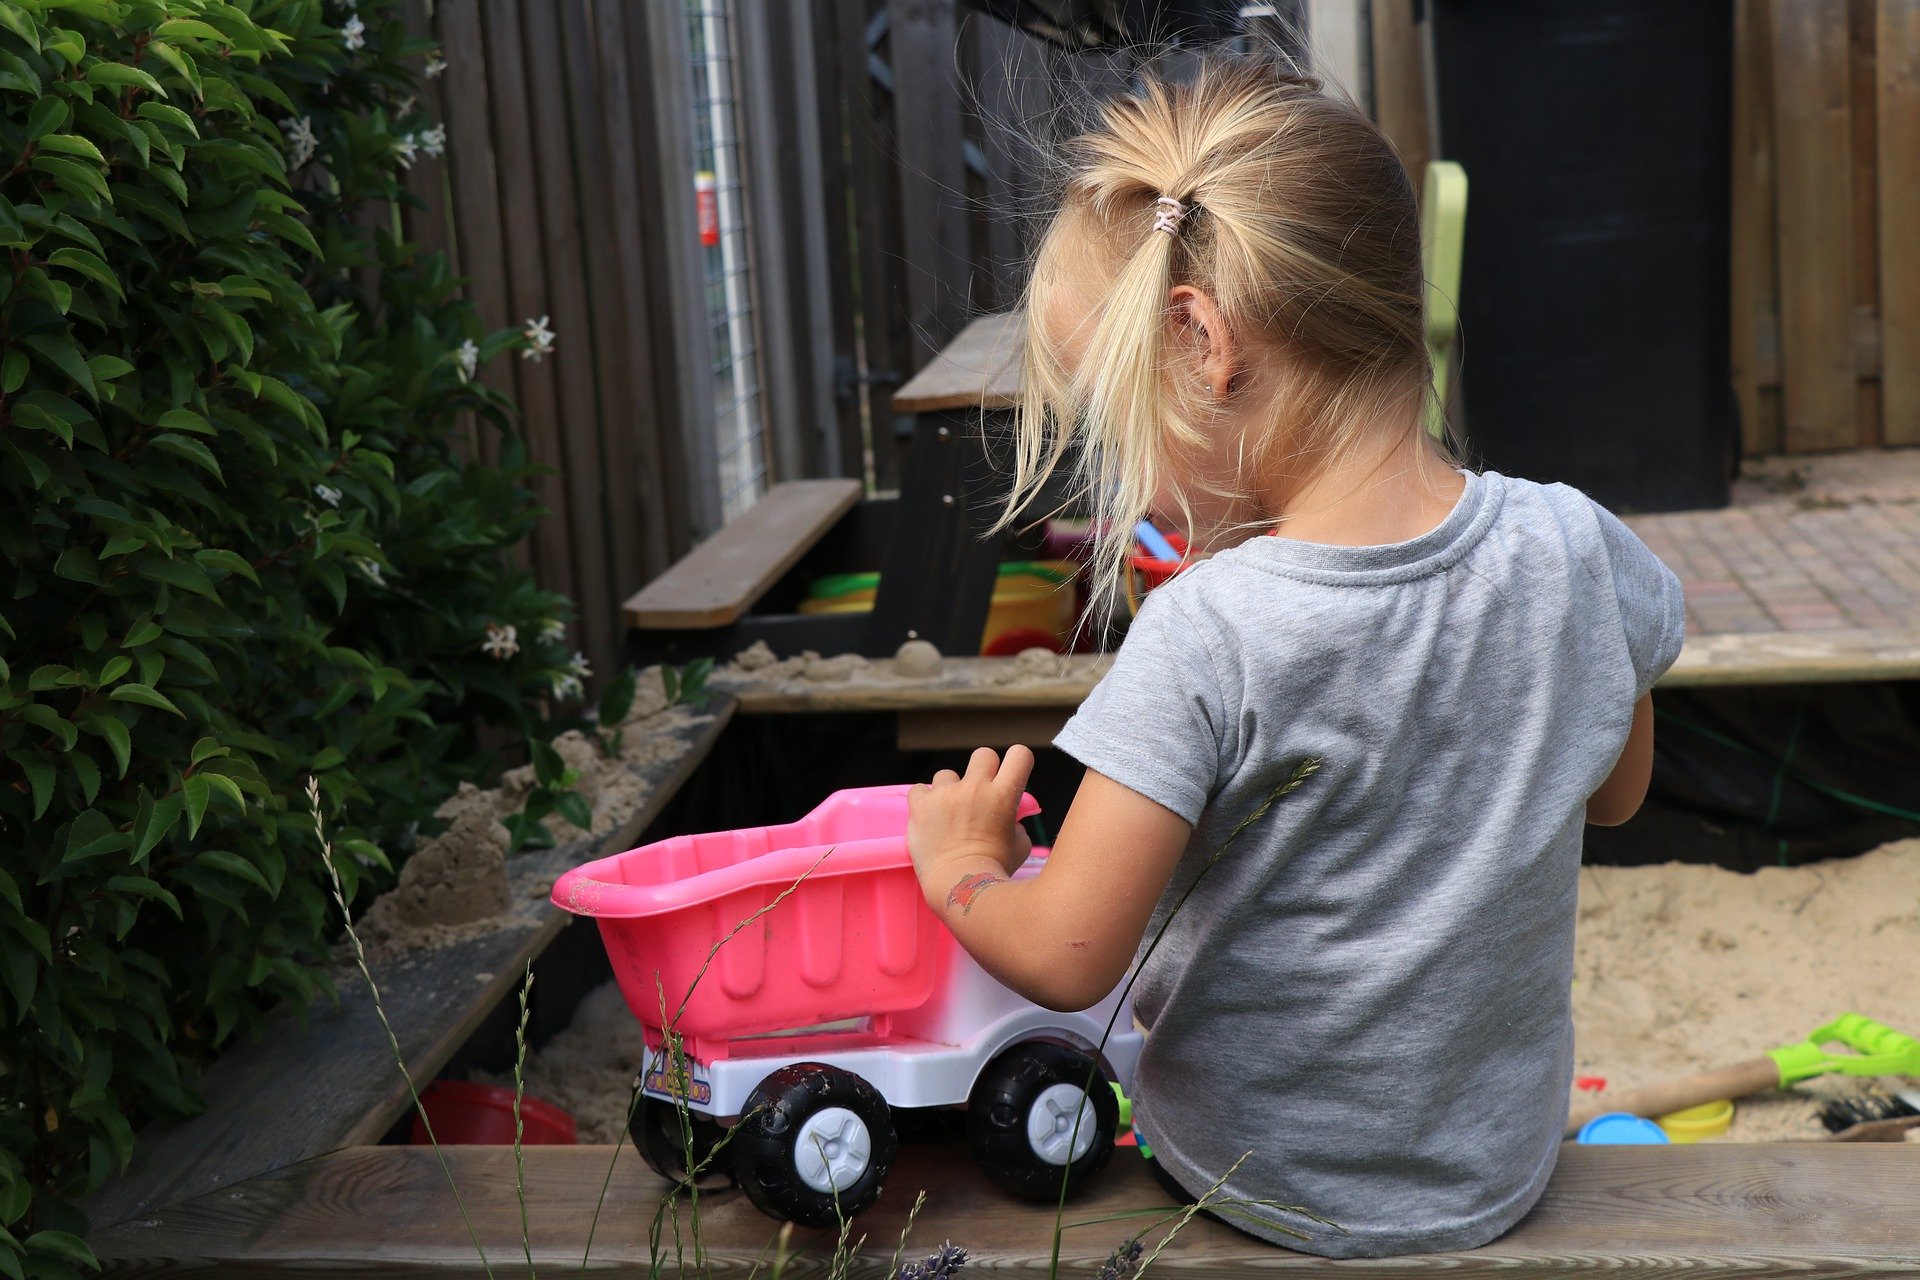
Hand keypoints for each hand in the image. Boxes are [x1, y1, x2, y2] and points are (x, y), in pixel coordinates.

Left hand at [907, 745, 1034, 912]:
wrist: (959, 885)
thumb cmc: (994, 869)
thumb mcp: (1020, 845)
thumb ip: (1016, 824)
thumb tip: (1012, 820)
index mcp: (1004, 795)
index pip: (1020, 754)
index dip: (1017, 762)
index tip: (1011, 775)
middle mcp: (975, 788)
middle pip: (983, 755)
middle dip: (983, 771)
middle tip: (979, 793)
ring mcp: (946, 794)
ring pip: (947, 775)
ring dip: (949, 790)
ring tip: (948, 814)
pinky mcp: (921, 805)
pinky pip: (919, 789)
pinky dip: (924, 801)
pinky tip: (929, 817)